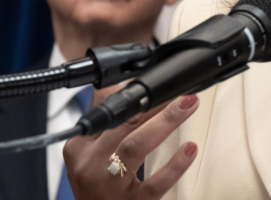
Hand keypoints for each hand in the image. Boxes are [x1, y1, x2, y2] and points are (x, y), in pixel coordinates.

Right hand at [63, 86, 200, 198]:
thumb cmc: (95, 187)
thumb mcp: (87, 152)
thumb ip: (104, 118)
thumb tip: (118, 82)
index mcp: (80, 148)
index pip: (109, 112)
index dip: (136, 95)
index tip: (158, 83)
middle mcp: (92, 166)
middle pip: (123, 126)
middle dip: (154, 104)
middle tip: (181, 91)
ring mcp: (111, 186)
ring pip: (135, 147)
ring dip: (165, 122)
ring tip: (188, 105)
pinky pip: (155, 184)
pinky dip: (174, 165)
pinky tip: (190, 148)